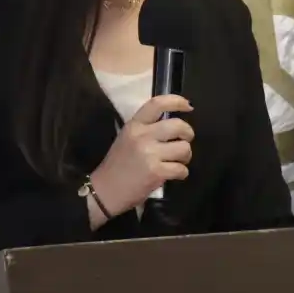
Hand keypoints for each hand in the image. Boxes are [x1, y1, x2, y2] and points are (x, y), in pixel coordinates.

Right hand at [87, 94, 192, 225]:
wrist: (105, 191)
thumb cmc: (117, 165)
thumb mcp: (126, 138)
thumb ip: (146, 129)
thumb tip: (174, 126)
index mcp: (134, 125)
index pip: (157, 104)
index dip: (177, 101)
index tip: (188, 106)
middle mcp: (142, 136)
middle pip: (179, 126)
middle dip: (188, 134)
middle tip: (184, 142)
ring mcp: (150, 154)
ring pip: (184, 148)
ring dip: (185, 157)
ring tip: (177, 162)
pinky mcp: (156, 172)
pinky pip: (182, 169)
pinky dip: (182, 173)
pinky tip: (174, 175)